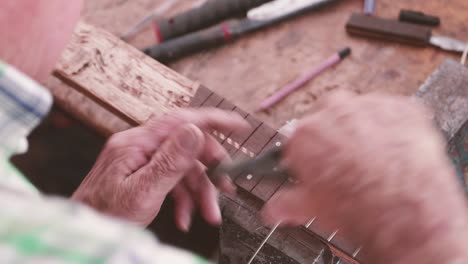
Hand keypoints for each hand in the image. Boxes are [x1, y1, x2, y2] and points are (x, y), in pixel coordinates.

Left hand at [72, 108, 248, 229]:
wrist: (87, 232)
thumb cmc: (104, 216)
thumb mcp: (142, 192)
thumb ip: (170, 162)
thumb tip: (193, 132)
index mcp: (137, 144)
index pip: (181, 120)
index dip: (213, 120)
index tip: (238, 125)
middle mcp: (140, 146)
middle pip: (187, 146)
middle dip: (210, 170)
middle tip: (225, 187)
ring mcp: (141, 160)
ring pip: (183, 167)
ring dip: (200, 191)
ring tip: (209, 213)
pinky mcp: (143, 174)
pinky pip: (172, 180)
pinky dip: (184, 197)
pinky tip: (186, 216)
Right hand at [262, 91, 467, 262]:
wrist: (406, 207)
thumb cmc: (356, 206)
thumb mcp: (312, 209)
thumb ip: (286, 203)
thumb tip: (274, 208)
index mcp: (305, 133)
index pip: (299, 140)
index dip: (309, 158)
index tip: (318, 170)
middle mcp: (333, 110)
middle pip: (330, 122)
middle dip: (336, 140)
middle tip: (349, 167)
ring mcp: (369, 105)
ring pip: (361, 115)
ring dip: (366, 132)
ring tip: (377, 161)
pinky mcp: (402, 106)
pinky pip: (394, 114)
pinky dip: (395, 129)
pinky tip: (397, 152)